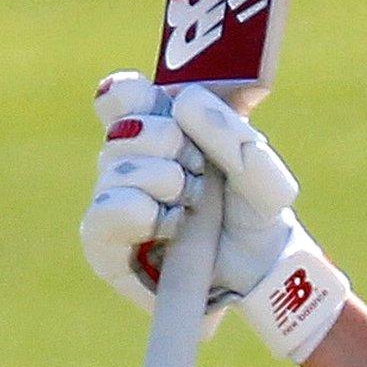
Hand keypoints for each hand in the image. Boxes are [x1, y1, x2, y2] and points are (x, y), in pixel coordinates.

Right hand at [80, 71, 347, 361]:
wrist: (263, 270)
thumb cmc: (258, 214)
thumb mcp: (262, 171)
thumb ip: (234, 131)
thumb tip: (183, 102)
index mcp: (159, 132)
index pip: (121, 95)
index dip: (138, 95)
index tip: (173, 108)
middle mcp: (130, 163)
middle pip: (126, 126)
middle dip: (176, 146)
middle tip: (203, 174)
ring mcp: (114, 202)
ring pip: (118, 167)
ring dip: (168, 183)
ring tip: (193, 207)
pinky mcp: (107, 246)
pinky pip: (102, 213)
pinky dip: (140, 213)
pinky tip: (169, 223)